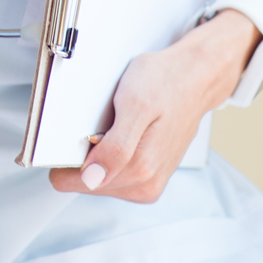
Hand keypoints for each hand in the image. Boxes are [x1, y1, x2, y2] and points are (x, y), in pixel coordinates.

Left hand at [48, 9, 257, 202]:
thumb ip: (115, 147)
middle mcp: (145, 184)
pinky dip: (108, 150)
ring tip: (116, 124)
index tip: (76, 133)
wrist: (194, 77)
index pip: (75, 181)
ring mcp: (148, 181)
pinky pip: (112, 170)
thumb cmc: (166, 83)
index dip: (68, 156)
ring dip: (98, 151)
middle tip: (103, 122)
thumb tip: (92, 179)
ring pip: (97, 177)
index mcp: (139, 171)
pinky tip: (122, 130)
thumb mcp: (135, 105)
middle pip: (86, 181)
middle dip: (86, 153)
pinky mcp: (149, 174)